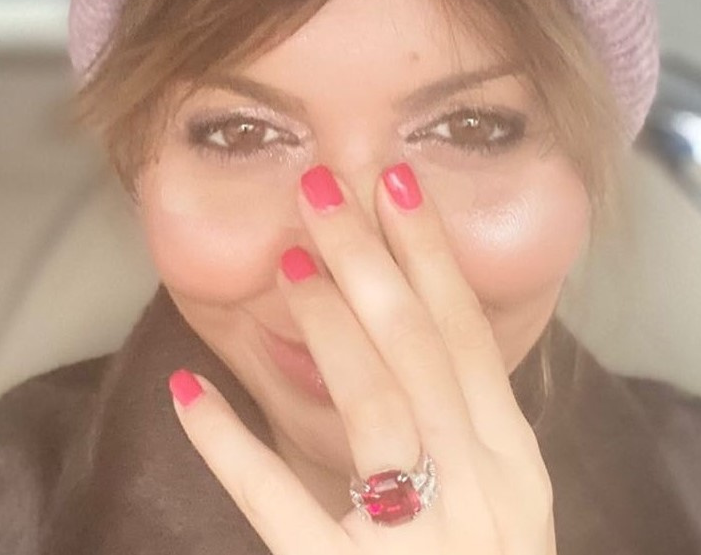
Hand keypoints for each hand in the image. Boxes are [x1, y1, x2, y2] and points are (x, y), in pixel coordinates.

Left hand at [168, 163, 555, 553]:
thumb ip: (457, 425)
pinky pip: (284, 507)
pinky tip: (187, 395)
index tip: (395, 182)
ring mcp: (424, 542)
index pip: (466, 336)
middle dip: (370, 259)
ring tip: (285, 263)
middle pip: (419, 350)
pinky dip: (231, 447)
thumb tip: (397, 329)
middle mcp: (483, 491)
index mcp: (513, 463)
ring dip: (326, 324)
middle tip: (322, 187)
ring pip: (373, 405)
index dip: (430, 255)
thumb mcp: (495, 498)